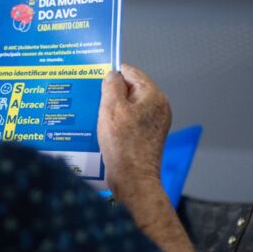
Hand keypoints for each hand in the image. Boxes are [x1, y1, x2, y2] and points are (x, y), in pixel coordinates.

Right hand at [97, 64, 171, 192]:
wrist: (133, 180)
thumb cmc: (123, 145)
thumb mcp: (111, 108)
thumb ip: (111, 85)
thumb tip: (112, 75)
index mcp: (153, 95)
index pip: (130, 72)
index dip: (112, 74)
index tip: (96, 79)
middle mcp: (158, 106)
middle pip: (130, 88)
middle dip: (112, 93)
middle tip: (94, 100)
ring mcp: (155, 122)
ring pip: (129, 105)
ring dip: (113, 109)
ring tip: (98, 118)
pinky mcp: (148, 135)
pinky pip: (130, 120)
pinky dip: (118, 121)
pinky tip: (105, 130)